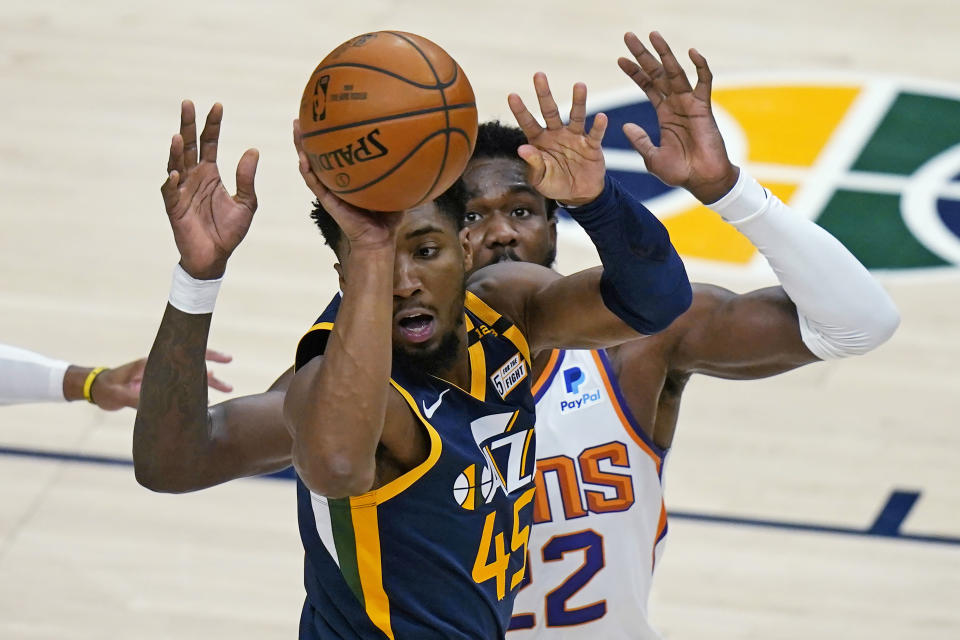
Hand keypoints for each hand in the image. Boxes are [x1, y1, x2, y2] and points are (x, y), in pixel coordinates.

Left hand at [91, 349, 233, 410]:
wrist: (97, 389)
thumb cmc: (106, 389)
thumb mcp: (119, 395)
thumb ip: (136, 400)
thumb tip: (158, 408)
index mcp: (154, 364)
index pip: (186, 356)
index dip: (207, 357)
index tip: (226, 361)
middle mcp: (162, 367)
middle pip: (194, 365)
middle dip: (215, 373)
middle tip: (231, 386)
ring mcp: (163, 376)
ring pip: (192, 377)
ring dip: (210, 383)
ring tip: (228, 390)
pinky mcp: (162, 386)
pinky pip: (185, 386)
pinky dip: (199, 391)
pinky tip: (209, 400)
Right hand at [161, 101, 259, 279]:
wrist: (215, 256)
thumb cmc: (229, 231)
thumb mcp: (246, 203)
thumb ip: (247, 178)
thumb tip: (253, 149)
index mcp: (211, 173)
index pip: (210, 143)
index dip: (212, 125)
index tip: (217, 105)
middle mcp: (194, 177)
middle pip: (189, 146)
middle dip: (188, 125)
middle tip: (187, 103)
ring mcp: (182, 190)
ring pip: (176, 164)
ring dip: (176, 150)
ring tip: (178, 135)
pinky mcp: (174, 207)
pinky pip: (170, 192)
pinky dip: (171, 182)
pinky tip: (176, 173)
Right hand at [292, 120, 400, 252]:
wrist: (379, 239)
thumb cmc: (388, 217)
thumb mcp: (398, 189)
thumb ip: (405, 171)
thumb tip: (423, 152)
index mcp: (350, 175)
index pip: (338, 149)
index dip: (332, 132)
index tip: (328, 112)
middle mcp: (337, 179)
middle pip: (320, 151)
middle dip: (312, 132)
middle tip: (305, 113)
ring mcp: (330, 189)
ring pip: (311, 164)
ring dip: (302, 147)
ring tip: (296, 128)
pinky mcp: (328, 201)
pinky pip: (315, 184)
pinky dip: (308, 172)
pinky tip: (302, 159)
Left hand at [507, 74, 607, 205]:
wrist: (579, 193)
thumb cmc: (555, 184)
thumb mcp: (541, 178)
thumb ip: (533, 164)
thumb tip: (522, 149)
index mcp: (540, 141)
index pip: (528, 123)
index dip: (520, 110)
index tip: (512, 95)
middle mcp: (556, 134)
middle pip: (550, 111)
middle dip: (544, 94)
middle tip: (539, 75)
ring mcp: (575, 137)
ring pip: (576, 116)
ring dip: (578, 101)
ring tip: (579, 85)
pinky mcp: (591, 145)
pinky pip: (594, 134)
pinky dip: (599, 126)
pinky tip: (601, 117)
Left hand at [618, 31, 738, 203]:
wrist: (702, 181)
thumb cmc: (680, 172)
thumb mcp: (652, 157)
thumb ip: (640, 141)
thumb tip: (626, 126)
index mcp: (664, 113)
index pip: (647, 85)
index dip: (635, 72)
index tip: (620, 59)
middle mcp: (676, 103)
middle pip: (658, 73)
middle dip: (643, 55)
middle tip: (629, 36)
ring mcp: (690, 103)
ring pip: (676, 72)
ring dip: (665, 53)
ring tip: (653, 35)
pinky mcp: (704, 107)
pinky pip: (704, 82)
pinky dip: (700, 67)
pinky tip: (691, 52)